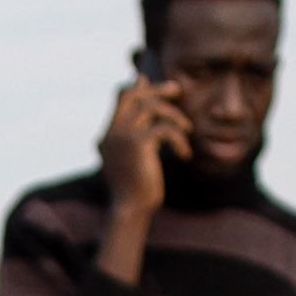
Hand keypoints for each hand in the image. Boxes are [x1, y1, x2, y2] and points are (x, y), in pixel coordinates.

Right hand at [95, 74, 190, 223]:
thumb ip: (138, 139)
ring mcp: (123, 136)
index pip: (121, 98)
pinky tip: (185, 155)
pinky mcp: (138, 143)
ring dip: (174, 115)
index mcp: (108, 136)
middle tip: (177, 90)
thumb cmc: (136, 191)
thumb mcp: (136, 161)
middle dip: (157, 89)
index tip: (155, 85)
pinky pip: (164, 128)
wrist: (131, 210)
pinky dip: (179, 139)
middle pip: (133, 95)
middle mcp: (112, 132)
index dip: (139, 87)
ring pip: (151, 107)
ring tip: (188, 130)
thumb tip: (154, 124)